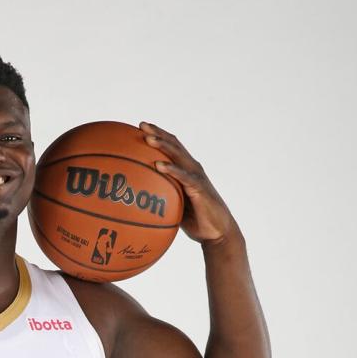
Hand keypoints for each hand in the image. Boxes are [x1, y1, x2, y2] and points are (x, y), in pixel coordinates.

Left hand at [138, 121, 237, 245]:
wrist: (217, 233)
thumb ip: (163, 197)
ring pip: (178, 155)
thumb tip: (139, 201)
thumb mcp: (175, 206)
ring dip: (162, 145)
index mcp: (186, 170)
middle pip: (173, 144)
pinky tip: (158, 165)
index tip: (141, 127)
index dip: (158, 135)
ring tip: (148, 138)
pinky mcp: (199, 188)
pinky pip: (183, 177)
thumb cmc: (196, 221)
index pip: (171, 147)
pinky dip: (171, 169)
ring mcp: (196, 177)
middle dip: (157, 133)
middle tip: (141, 124)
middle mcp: (192, 168)